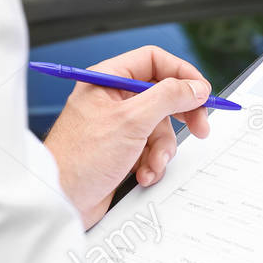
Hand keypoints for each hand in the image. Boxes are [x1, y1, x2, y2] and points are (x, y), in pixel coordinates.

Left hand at [43, 46, 213, 227]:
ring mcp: (117, 126)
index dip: (181, 74)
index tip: (202, 92)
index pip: (154, 61)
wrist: (61, 201)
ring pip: (160, 128)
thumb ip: (168, 98)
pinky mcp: (122, 151)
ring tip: (151, 163)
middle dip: (181, 116)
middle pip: (163, 95)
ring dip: (162, 149)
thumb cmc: (80, 159)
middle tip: (200, 128)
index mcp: (107, 80)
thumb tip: (195, 87)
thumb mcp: (131, 121)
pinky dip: (152, 163)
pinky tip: (142, 174)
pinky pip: (151, 150)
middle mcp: (113, 99)